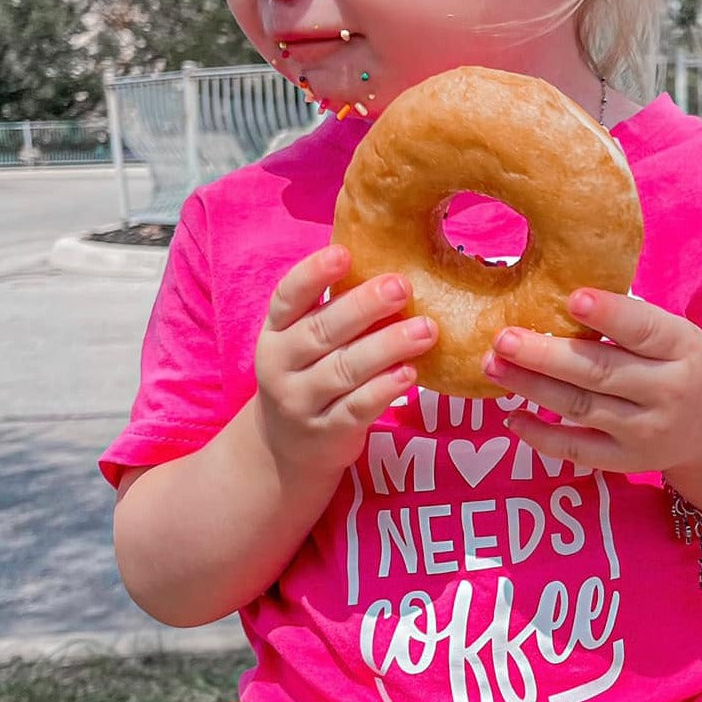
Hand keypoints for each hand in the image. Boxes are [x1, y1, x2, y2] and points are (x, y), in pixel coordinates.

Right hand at [254, 244, 437, 477]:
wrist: (285, 448)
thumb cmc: (309, 373)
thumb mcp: (304, 339)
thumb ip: (335, 308)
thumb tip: (391, 262)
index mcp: (276, 330)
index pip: (287, 296)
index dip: (313, 274)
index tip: (344, 253)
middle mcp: (281, 365)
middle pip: (322, 331)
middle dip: (364, 306)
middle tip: (401, 286)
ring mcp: (301, 402)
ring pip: (345, 369)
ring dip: (388, 346)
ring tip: (426, 330)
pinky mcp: (328, 432)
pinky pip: (358, 407)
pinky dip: (385, 388)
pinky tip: (411, 372)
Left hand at [481, 287, 701, 481]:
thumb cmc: (684, 367)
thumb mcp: (676, 336)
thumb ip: (631, 321)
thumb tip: (561, 293)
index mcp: (682, 349)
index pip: (644, 330)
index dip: (609, 315)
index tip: (572, 298)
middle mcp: (667, 392)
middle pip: (599, 372)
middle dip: (546, 355)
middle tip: (503, 337)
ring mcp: (645, 432)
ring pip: (579, 408)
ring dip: (531, 387)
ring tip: (494, 365)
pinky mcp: (625, 462)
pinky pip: (576, 451)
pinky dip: (540, 435)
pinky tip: (510, 415)